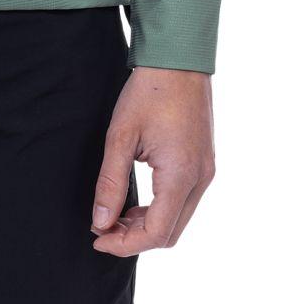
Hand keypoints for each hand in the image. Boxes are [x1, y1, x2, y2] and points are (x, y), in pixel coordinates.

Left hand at [90, 66, 215, 255]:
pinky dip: (160, 208)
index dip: (125, 244)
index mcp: (182, 175)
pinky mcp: (204, 163)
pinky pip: (184, 201)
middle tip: (102, 228)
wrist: (179, 59)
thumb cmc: (149, 92)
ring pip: (178, 220)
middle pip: (170, 233)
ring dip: (147, 224)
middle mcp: (201, 179)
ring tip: (113, 215)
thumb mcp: (121, 136)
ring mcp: (206, 172)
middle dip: (134, 238)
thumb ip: (110, 182)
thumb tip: (100, 221)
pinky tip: (136, 200)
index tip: (97, 238)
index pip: (156, 233)